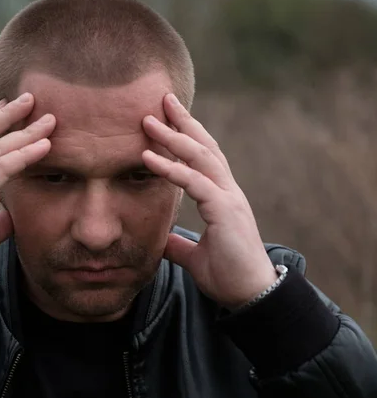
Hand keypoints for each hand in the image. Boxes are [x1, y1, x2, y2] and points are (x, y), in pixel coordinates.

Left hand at [142, 94, 276, 308]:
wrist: (250, 297)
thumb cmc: (227, 275)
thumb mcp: (194, 256)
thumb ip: (179, 243)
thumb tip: (162, 240)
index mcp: (221, 197)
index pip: (203, 158)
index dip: (186, 136)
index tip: (167, 118)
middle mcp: (227, 191)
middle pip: (204, 147)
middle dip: (182, 122)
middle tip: (162, 99)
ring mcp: (228, 199)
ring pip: (200, 157)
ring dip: (172, 137)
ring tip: (148, 121)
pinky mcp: (226, 211)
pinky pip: (195, 183)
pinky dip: (170, 169)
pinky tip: (148, 158)